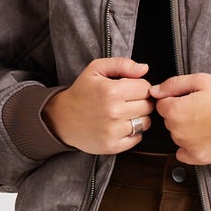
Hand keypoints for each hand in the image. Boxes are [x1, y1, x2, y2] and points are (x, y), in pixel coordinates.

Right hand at [42, 57, 156, 153]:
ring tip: (124, 114)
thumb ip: (121, 64)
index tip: (130, 89)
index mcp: (111, 91)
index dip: (139, 87)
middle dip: (141, 101)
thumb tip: (144, 68)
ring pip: (145, 122)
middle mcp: (114, 112)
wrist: (62, 119)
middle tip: (126, 101)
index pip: (145, 88)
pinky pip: (138, 138)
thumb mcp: (96, 69)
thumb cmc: (81, 92)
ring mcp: (113, 131)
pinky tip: (120, 126)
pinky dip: (133, 133)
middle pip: (148, 105)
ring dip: (139, 117)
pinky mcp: (112, 146)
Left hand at [148, 72, 210, 162]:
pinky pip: (183, 153)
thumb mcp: (201, 80)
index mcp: (175, 111)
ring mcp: (188, 147)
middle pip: (169, 121)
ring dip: (186, 130)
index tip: (190, 99)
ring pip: (177, 136)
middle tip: (202, 109)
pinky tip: (204, 136)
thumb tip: (154, 91)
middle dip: (180, 114)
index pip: (162, 105)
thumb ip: (173, 84)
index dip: (175, 99)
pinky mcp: (198, 158)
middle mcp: (178, 131)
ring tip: (207, 121)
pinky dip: (189, 147)